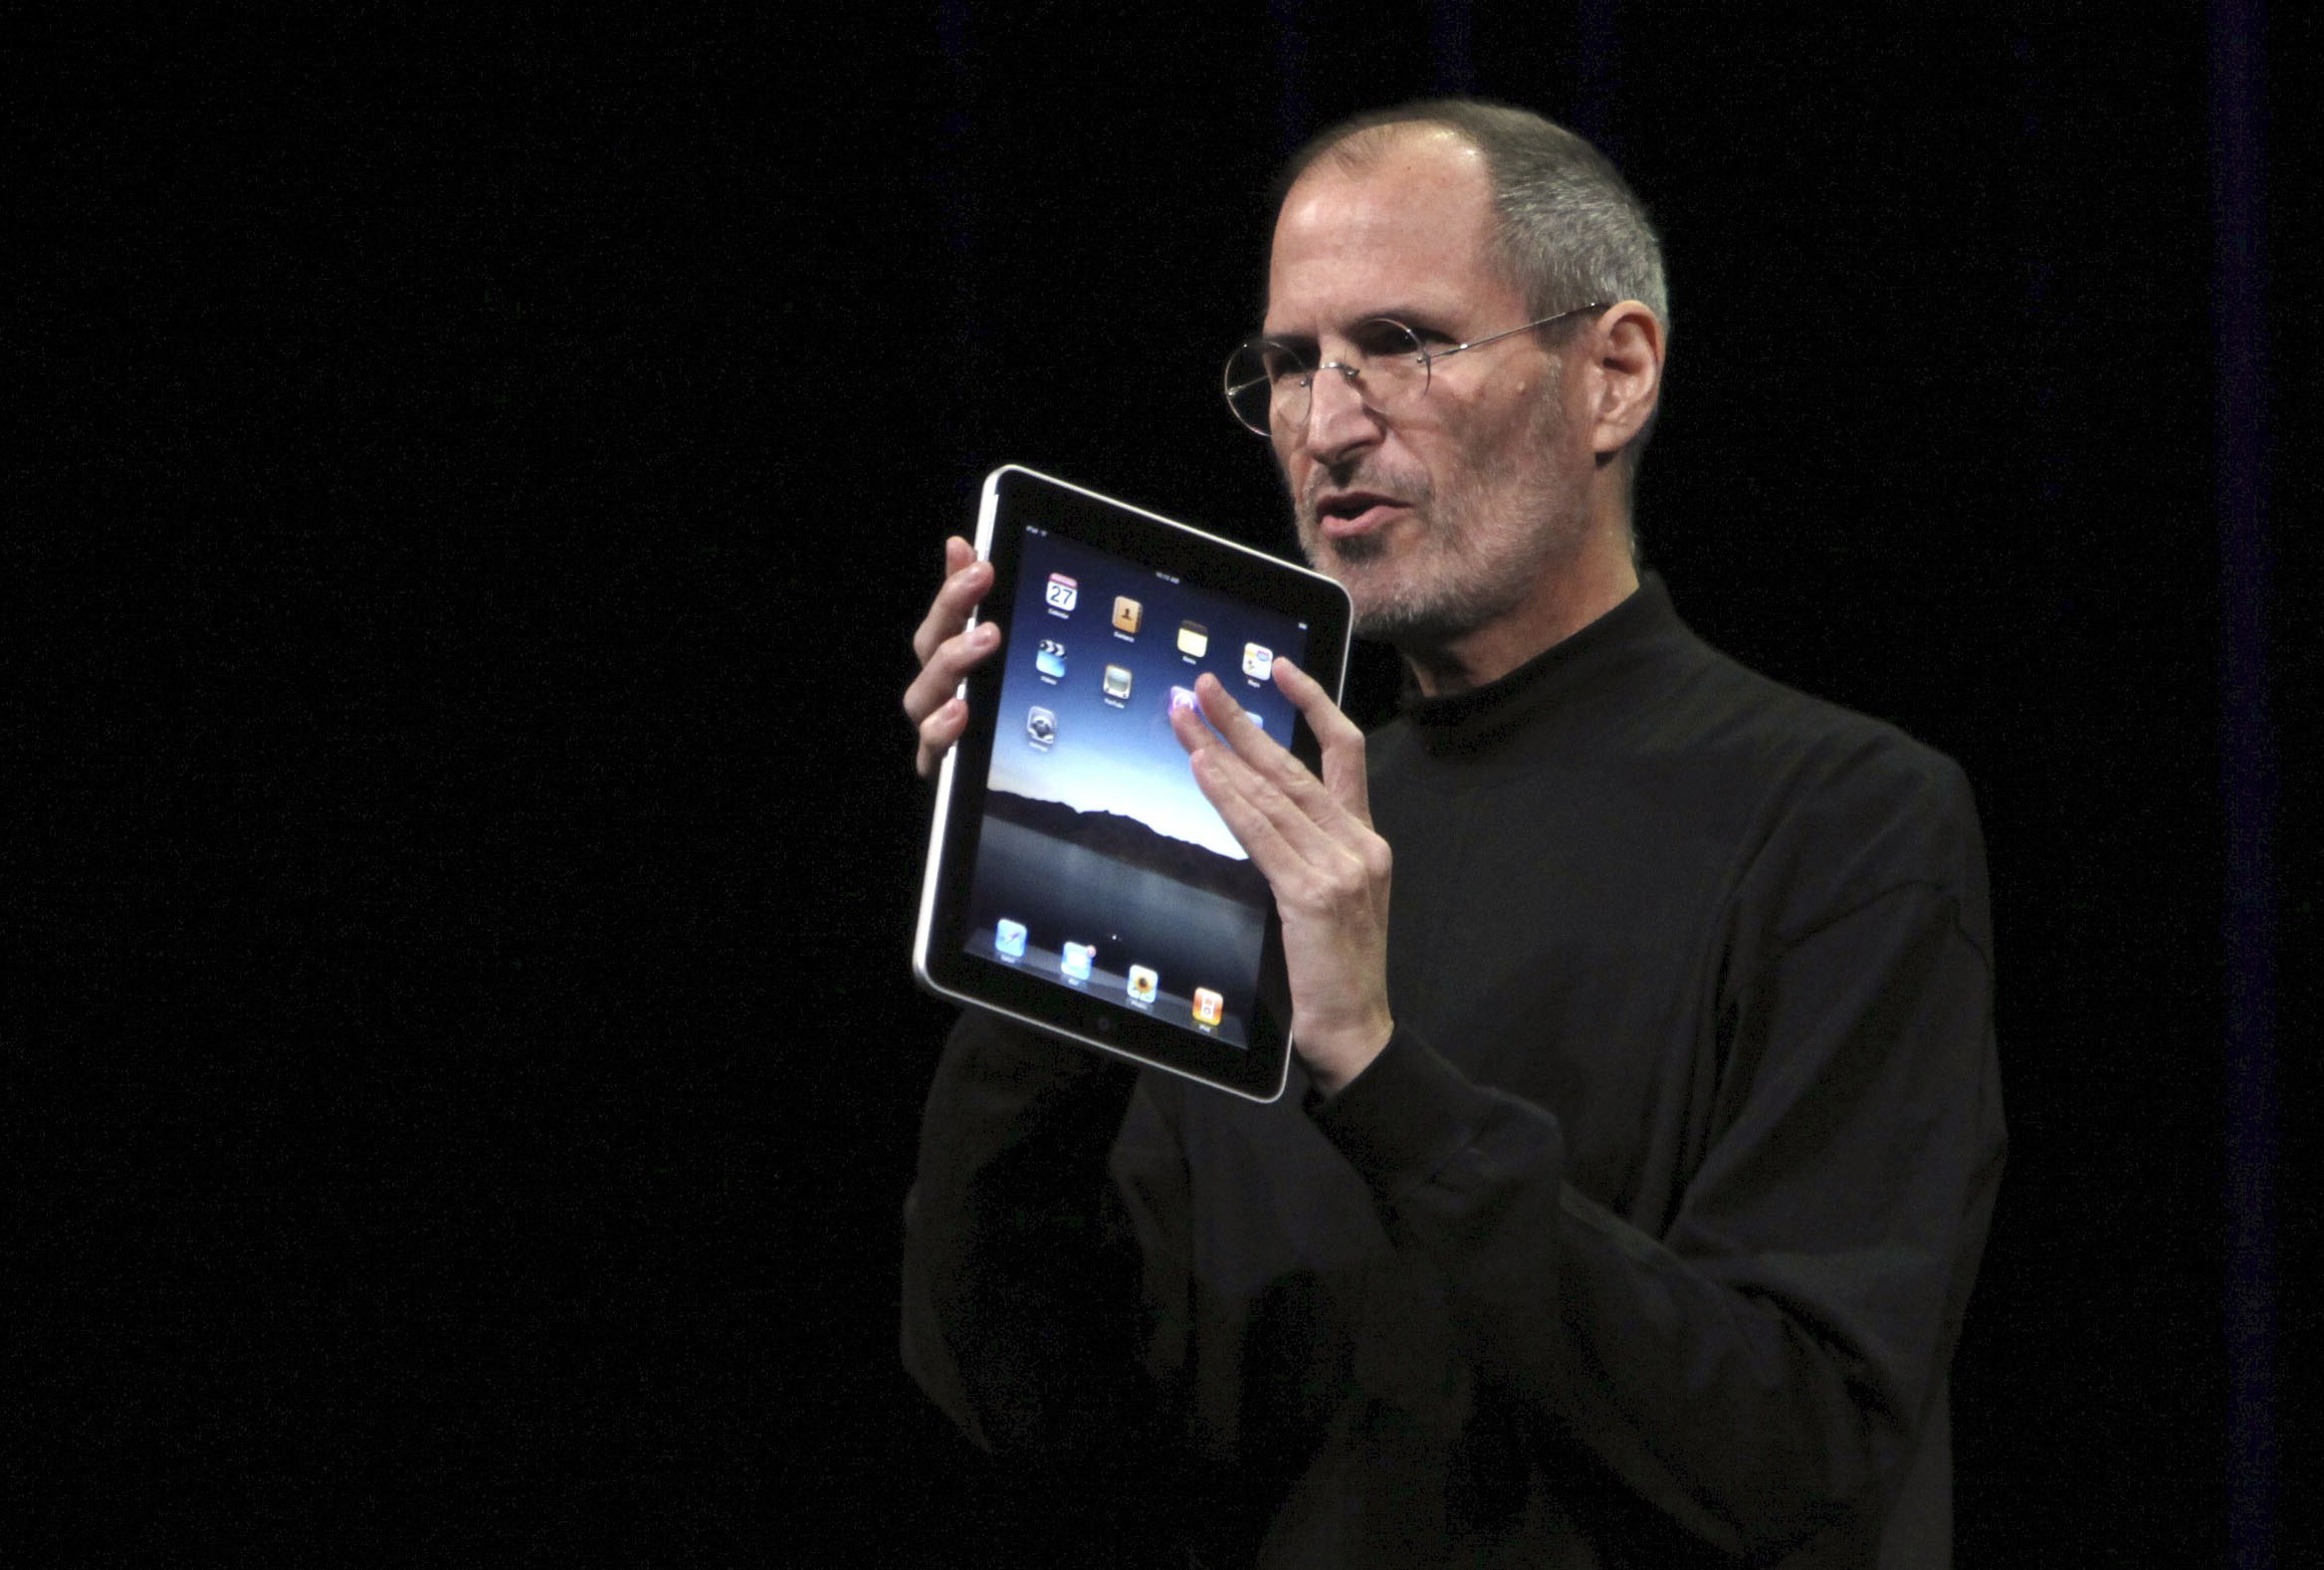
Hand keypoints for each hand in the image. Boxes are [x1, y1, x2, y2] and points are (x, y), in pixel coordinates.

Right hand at [905, 536, 999, 778]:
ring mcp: (935, 727)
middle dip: (952, 606)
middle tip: (980, 579)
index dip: (953, 582)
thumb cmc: (1007, 731)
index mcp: (956, 664)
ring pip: (923, 694)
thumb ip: (1004, 627)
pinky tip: (959, 712)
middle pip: (931, 644)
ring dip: (950, 660)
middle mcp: (940, 691)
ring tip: (984, 639)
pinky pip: (932, 749)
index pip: (948, 614)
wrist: (1007, 797)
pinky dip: (941, 729)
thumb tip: (994, 571)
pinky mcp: (941, 766)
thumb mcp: (1022, 672)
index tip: (969, 550)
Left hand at [1171, 660, 1393, 1093]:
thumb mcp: (1330, 897)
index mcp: (1366, 840)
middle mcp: (1359, 844)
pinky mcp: (1313, 894)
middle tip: (1202, 685)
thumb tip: (1253, 807)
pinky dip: (1228, 797)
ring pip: (1271, 793)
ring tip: (1185, 718)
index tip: (1280, 668)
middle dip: (1243, 719)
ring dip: (1221, 750)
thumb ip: (1306, 852)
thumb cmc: (1333, 970)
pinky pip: (1261, 834)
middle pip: (1294, 764)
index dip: (1313, 703)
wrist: (1356, 1031)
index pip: (1344, 751)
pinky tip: (1203, 769)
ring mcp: (1340, 867)